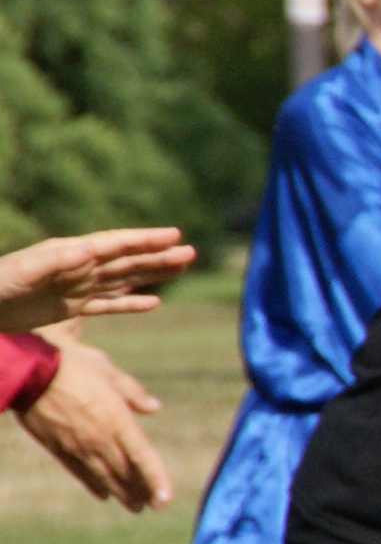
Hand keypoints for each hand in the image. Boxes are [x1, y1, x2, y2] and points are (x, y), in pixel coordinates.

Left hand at [0, 226, 193, 330]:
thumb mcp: (25, 271)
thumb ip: (57, 259)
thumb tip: (91, 249)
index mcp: (72, 254)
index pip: (116, 244)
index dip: (145, 240)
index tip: (174, 235)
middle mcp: (79, 266)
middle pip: (127, 260)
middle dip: (158, 256)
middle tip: (191, 253)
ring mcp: (76, 287)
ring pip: (124, 279)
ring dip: (152, 274)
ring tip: (180, 268)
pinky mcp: (70, 308)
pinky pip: (108, 306)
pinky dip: (130, 303)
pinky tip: (153, 302)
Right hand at [17, 342, 171, 509]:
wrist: (29, 372)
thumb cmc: (71, 364)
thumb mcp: (108, 370)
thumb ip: (134, 393)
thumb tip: (155, 408)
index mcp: (117, 419)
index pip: (143, 457)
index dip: (155, 480)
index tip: (165, 500)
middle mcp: (100, 438)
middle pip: (125, 473)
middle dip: (140, 491)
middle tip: (152, 504)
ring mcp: (78, 446)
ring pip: (104, 478)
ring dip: (120, 493)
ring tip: (134, 506)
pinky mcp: (58, 449)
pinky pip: (80, 473)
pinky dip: (94, 485)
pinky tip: (103, 494)